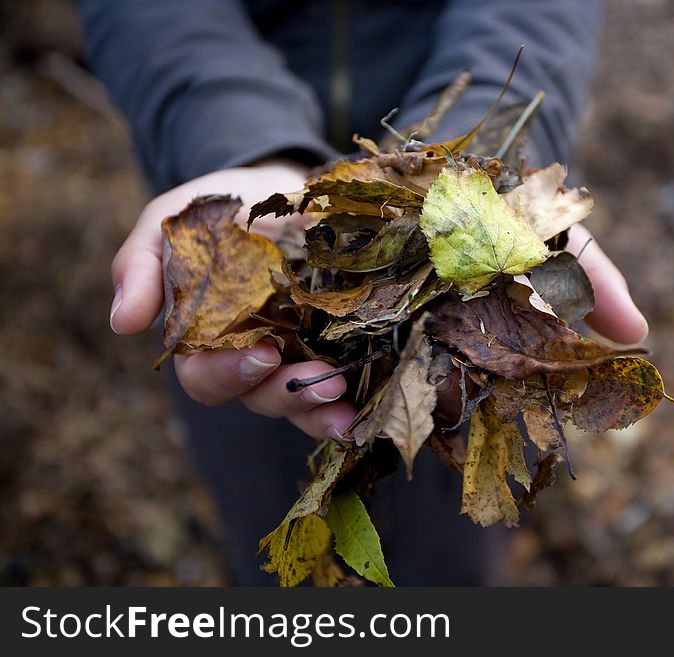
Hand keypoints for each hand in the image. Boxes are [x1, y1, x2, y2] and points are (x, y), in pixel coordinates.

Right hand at [109, 160, 356, 438]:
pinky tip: (369, 404)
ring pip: (301, 401)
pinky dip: (357, 397)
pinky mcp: (336, 341)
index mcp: (205, 338)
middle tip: (323, 384)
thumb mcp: (168, 224)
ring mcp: (296, 353)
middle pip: (261, 397)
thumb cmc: (214, 210)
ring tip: (347, 406)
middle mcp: (252, 355)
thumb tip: (124, 323)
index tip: (263, 354)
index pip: (206, 377)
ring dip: (323, 409)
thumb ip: (142, 266)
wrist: (277, 183)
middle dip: (289, 396)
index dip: (230, 375)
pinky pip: (344, 380)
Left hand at [110, 161, 645, 439]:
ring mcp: (259, 314)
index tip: (347, 411)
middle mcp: (314, 346)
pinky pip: (161, 292)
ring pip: (223, 370)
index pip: (361, 405)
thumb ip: (580, 273)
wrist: (377, 158)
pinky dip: (142, 291)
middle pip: (288, 399)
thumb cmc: (448, 208)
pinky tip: (135, 311)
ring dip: (227, 377)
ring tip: (246, 361)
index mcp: (375, 351)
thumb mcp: (518, 227)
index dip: (349, 415)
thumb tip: (640, 331)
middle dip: (290, 403)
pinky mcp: (210, 273)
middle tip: (307, 390)